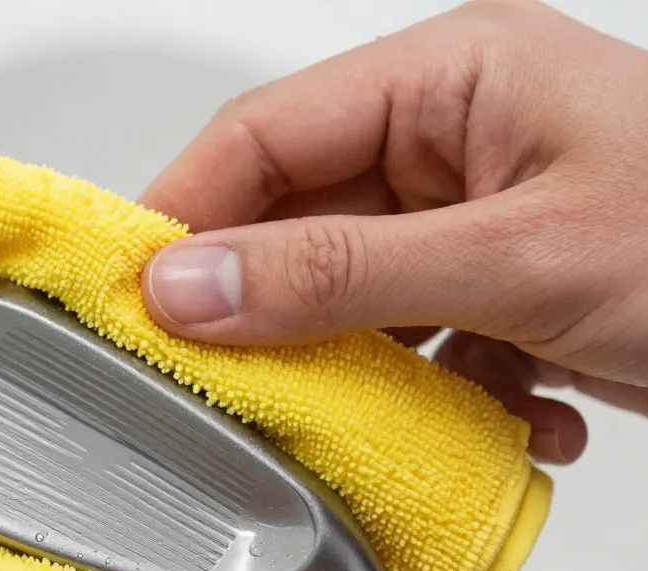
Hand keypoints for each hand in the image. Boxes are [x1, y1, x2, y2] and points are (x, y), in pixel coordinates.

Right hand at [138, 0, 647, 464]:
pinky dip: (440, 394)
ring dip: (367, 368)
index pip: (264, 136)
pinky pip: (414, 341)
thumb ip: (339, 273)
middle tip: (226, 381)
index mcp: (448, 80)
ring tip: (395, 412)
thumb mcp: (518, 258)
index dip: (185, 214)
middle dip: (272, 311)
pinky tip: (508, 411)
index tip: (129, 296)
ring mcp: (470, 221)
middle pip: (298, 222)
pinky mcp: (495, 290)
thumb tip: (191, 284)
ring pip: (350, 296)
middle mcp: (449, 140)